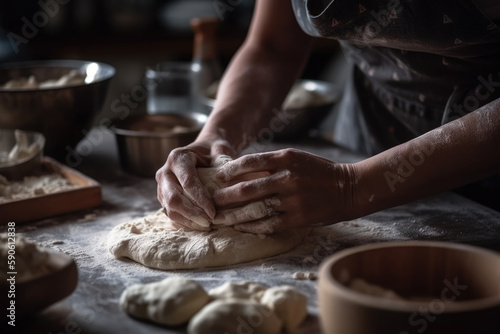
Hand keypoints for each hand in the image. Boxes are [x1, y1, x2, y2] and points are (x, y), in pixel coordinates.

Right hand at [156, 139, 234, 230]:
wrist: (203, 150)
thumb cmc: (214, 152)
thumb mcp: (220, 152)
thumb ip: (224, 164)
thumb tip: (231, 183)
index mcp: (178, 157)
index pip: (188, 182)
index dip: (201, 199)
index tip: (214, 212)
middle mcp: (165, 171)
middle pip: (174, 198)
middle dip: (192, 214)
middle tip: (209, 223)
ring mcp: (162, 185)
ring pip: (170, 209)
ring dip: (188, 220)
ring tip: (206, 226)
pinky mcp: (163, 197)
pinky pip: (170, 214)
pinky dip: (184, 222)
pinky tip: (198, 226)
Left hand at [211, 148, 357, 233]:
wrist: (349, 188)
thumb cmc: (319, 171)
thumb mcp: (297, 158)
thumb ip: (273, 163)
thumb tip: (243, 172)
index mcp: (286, 158)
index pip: (250, 162)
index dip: (230, 170)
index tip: (218, 177)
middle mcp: (288, 178)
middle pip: (248, 188)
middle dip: (226, 196)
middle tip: (212, 200)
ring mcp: (293, 200)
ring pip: (255, 209)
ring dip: (235, 215)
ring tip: (221, 217)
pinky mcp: (299, 218)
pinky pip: (269, 224)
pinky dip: (252, 226)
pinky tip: (241, 227)